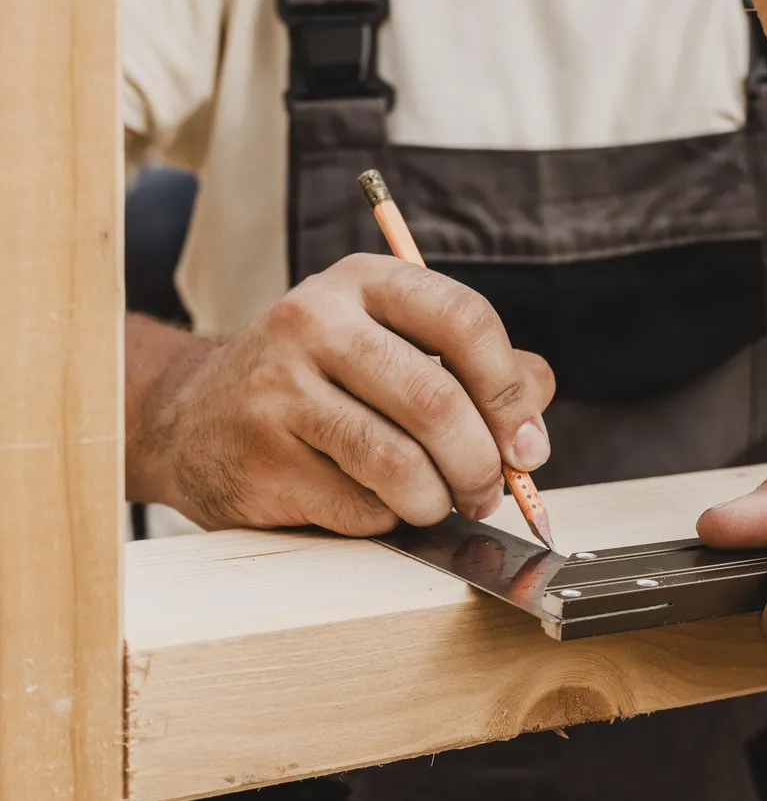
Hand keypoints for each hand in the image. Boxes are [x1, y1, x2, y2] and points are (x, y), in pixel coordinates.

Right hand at [131, 253, 554, 535]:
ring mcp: (278, 388)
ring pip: (400, 463)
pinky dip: (387, 518)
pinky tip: (372, 502)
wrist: (197, 416)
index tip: (528, 443)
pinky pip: (360, 506)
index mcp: (365, 282)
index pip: (464, 319)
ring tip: (437, 502)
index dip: (509, 391)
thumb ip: (479, 368)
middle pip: (436, 400)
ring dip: (438, 500)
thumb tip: (534, 415)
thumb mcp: (396, 345)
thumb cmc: (323, 381)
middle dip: (481, 463)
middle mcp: (315, 321)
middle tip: (490, 491)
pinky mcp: (259, 457)